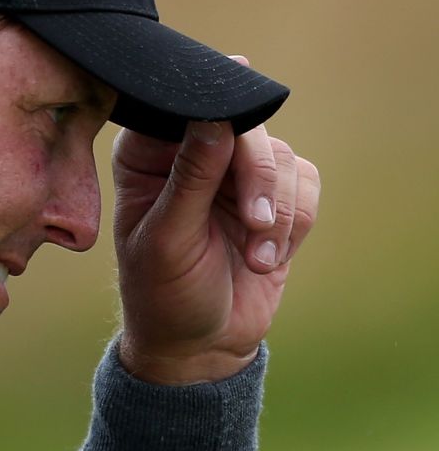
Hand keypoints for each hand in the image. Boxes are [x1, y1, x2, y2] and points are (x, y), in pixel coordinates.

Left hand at [111, 81, 319, 384]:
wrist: (200, 344)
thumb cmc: (164, 293)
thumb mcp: (168, 238)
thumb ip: (191, 177)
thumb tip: (216, 116)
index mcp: (144, 155)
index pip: (182, 105)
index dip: (214, 108)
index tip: (237, 121)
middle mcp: (190, 153)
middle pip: (246, 125)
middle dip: (259, 176)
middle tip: (254, 224)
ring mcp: (233, 173)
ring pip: (282, 156)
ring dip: (277, 212)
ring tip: (256, 259)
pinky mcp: (271, 196)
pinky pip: (305, 183)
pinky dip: (294, 223)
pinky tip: (267, 259)